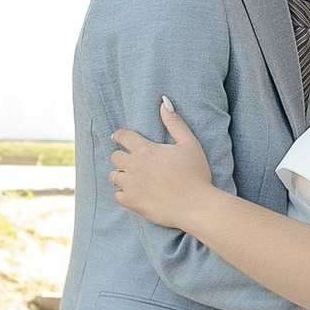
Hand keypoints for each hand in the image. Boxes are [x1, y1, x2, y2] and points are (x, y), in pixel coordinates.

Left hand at [109, 99, 215, 229]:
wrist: (196, 206)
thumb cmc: (196, 174)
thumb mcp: (189, 144)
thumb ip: (175, 123)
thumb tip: (164, 103)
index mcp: (146, 150)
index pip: (123, 137)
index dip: (119, 135)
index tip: (119, 137)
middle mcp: (134, 167)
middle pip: (115, 157)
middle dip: (121, 156)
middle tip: (131, 159)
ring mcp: (131, 186)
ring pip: (113, 176)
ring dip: (121, 174)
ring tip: (131, 177)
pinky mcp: (132, 203)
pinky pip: (117, 196)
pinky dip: (123, 193)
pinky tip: (133, 193)